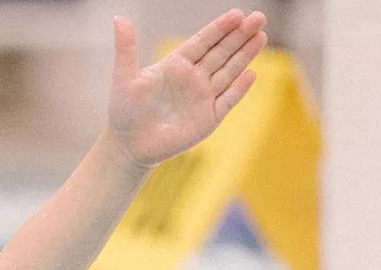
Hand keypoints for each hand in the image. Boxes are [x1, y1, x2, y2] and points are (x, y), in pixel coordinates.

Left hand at [105, 9, 267, 168]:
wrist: (128, 145)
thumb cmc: (124, 111)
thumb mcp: (123, 77)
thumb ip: (126, 48)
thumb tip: (119, 18)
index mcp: (176, 65)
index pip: (202, 41)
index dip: (219, 28)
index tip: (237, 14)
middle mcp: (193, 78)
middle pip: (221, 52)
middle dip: (240, 35)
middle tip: (259, 17)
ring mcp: (203, 97)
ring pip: (229, 71)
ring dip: (245, 55)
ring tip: (261, 36)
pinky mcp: (208, 118)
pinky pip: (227, 101)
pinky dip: (239, 89)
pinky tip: (251, 74)